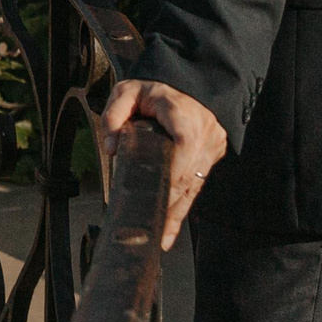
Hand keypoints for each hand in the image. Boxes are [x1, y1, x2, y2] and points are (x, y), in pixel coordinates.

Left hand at [100, 78, 227, 251]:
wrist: (189, 83)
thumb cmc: (155, 88)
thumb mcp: (127, 90)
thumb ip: (114, 114)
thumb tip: (110, 147)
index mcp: (183, 113)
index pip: (184, 145)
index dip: (174, 171)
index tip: (160, 194)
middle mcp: (203, 132)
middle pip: (188, 174)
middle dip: (170, 203)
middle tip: (151, 230)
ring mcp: (210, 147)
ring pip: (193, 185)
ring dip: (176, 213)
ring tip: (159, 238)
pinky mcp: (210, 157)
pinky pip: (195, 186)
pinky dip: (182, 207)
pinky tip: (170, 231)